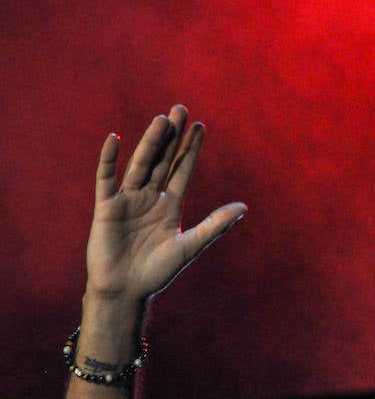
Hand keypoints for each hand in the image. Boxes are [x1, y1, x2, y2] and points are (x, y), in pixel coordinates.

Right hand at [87, 105, 245, 304]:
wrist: (126, 290)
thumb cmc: (158, 272)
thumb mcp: (190, 246)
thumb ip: (215, 225)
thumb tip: (243, 207)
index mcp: (170, 205)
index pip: (182, 170)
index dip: (191, 149)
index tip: (200, 126)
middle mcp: (149, 197)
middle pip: (162, 160)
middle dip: (172, 136)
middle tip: (180, 109)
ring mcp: (127, 200)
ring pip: (141, 164)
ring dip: (151, 142)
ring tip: (162, 120)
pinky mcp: (106, 207)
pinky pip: (106, 179)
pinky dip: (109, 160)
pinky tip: (115, 139)